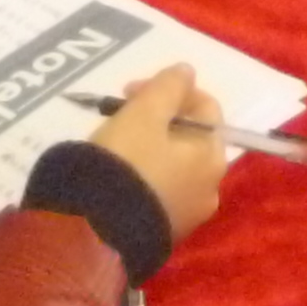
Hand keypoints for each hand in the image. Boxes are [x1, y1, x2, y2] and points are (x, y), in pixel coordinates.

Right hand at [87, 60, 228, 246]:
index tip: (131, 89)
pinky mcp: (160, 233)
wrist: (95, 232)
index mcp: (212, 158)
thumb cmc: (126, 163)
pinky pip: (157, 191)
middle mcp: (209, 189)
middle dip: (158, 117)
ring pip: (173, 166)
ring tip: (115, 141)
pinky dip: (142, 175)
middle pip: (190, 137)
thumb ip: (169, 86)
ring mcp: (186, 216)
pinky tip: (116, 173)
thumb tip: (186, 72)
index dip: (171, 89)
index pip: (205, 108)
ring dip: (149, 146)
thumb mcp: (145, 113)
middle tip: (122, 112)